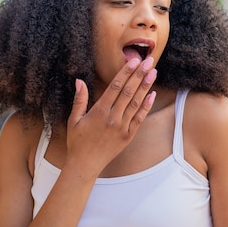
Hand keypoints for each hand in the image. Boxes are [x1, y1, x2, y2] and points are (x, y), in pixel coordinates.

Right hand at [64, 57, 156, 175]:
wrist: (85, 165)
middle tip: (149, 61)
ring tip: (153, 73)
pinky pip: (139, 118)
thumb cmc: (77, 142)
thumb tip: (79, 81)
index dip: (126, 73)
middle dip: (140, 75)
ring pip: (136, 103)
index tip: (134, 61)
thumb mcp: (74, 119)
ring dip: (146, 87)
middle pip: (129, 92)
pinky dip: (146, 106)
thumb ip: (79, 100)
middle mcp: (113, 118)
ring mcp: (122, 127)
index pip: (115, 87)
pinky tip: (152, 94)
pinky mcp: (128, 136)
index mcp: (99, 112)